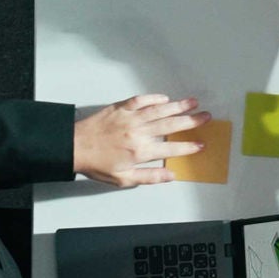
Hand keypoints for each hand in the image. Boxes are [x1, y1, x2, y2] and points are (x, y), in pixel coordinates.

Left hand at [73, 95, 210, 186]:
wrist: (72, 147)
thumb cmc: (96, 165)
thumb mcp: (123, 179)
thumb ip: (149, 177)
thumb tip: (171, 176)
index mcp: (140, 151)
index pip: (172, 148)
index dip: (188, 146)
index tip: (200, 145)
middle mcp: (138, 132)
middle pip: (171, 124)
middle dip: (191, 121)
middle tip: (206, 116)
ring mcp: (129, 118)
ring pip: (159, 110)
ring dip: (178, 106)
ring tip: (193, 102)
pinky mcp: (120, 108)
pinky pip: (140, 100)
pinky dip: (153, 98)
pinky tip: (165, 98)